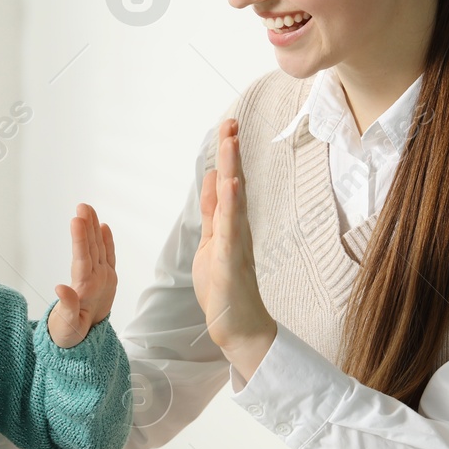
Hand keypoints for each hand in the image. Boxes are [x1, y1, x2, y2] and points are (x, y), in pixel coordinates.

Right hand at [49, 203, 116, 347]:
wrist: (86, 343)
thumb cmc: (70, 335)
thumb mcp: (65, 327)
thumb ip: (66, 307)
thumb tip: (60, 288)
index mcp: (86, 290)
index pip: (83, 259)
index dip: (80, 238)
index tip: (76, 219)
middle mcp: (99, 281)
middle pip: (93, 248)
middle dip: (87, 226)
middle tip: (83, 205)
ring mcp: (105, 278)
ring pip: (99, 248)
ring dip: (94, 227)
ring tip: (88, 209)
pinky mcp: (107, 278)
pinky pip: (108, 256)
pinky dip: (106, 240)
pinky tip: (103, 226)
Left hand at [191, 119, 276, 375]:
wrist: (238, 326)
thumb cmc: (224, 289)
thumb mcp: (211, 242)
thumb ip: (213, 212)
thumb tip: (215, 179)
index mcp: (227, 224)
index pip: (224, 183)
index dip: (224, 156)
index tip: (227, 128)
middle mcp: (235, 228)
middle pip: (232, 182)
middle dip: (229, 152)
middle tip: (231, 122)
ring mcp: (234, 242)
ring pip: (232, 197)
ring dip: (231, 167)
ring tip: (231, 140)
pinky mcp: (230, 258)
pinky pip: (230, 226)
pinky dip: (230, 203)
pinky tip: (231, 182)